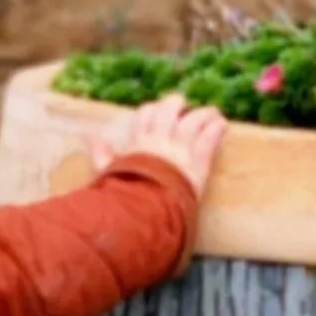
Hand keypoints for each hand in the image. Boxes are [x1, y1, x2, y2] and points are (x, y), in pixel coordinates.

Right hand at [92, 93, 223, 198]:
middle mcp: (161, 139)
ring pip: (195, 118)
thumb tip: (93, 136)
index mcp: (139, 142)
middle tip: (184, 109)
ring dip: (205, 113)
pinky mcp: (199, 159)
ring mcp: (181, 148)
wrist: (145, 211)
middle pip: (170, 108)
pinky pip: (211, 135)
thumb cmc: (125, 196)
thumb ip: (101, 154)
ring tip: (211, 114)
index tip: (157, 113)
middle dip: (178, 104)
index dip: (153, 109)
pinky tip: (222, 125)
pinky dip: (218, 127)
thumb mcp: (107, 174)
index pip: (145, 114)